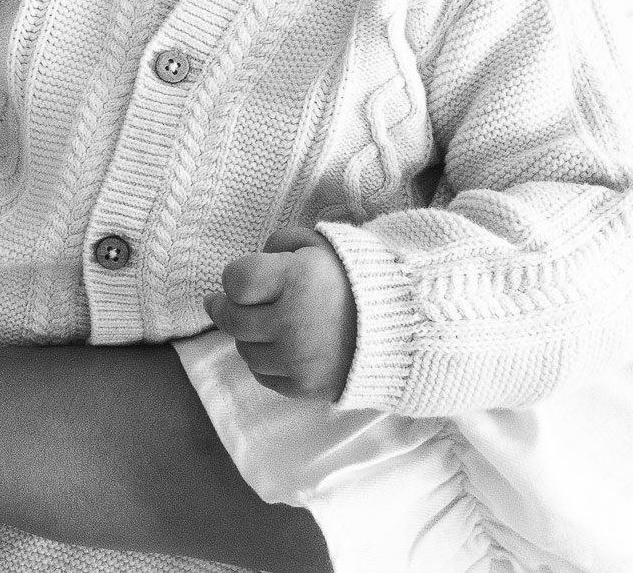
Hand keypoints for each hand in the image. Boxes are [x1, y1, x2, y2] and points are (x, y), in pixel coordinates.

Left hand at [204, 227, 357, 400]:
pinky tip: (281, 347)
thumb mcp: (320, 245)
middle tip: (227, 303)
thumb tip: (256, 260)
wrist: (405, 328)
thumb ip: (281, 245)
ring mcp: (298, 359)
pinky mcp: (305, 386)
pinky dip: (267, 361)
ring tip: (265, 324)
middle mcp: (293, 323)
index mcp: (297, 280)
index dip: (233, 278)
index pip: (236, 281)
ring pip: (245, 350)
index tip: (238, 280)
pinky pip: (264, 376)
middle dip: (227, 308)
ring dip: (249, 337)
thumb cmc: (357, 279)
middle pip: (234, 319)